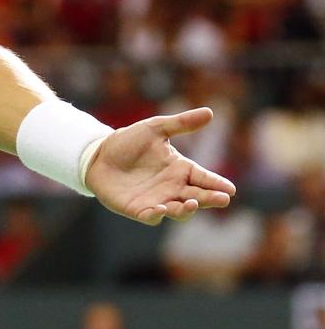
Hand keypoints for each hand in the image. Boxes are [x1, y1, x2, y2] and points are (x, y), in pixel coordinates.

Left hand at [84, 106, 235, 225]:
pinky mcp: (138, 209)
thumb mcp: (155, 128)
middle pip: (197, 197)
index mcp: (180, 169)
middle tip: (222, 200)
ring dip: (185, 209)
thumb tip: (210, 112)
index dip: (217, 184)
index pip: (204, 178)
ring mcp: (157, 200)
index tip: (230, 189)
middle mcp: (172, 187)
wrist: (98, 155)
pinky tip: (160, 209)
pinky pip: (151, 217)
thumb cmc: (128, 141)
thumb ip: (181, 123)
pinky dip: (157, 215)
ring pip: (178, 211)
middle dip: (210, 200)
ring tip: (190, 203)